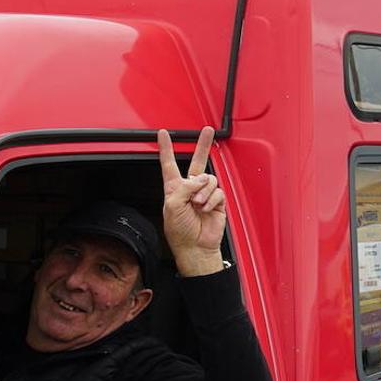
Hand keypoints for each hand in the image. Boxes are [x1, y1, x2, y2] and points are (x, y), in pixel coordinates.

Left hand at [158, 127, 225, 275]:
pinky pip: (218, 191)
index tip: (163, 134)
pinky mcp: (217, 202)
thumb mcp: (173, 205)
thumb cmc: (179, 232)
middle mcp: (190, 189)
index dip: (166, 148)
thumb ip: (184, 187)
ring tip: (198, 205)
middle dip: (202, 145)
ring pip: (208, 179)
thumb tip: (200, 179)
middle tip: (207, 132)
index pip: (170, 164)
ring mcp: (204, 195)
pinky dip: (211, 200)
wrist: (195, 248)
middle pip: (197, 161)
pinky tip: (206, 209)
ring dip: (203, 192)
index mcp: (174, 188)